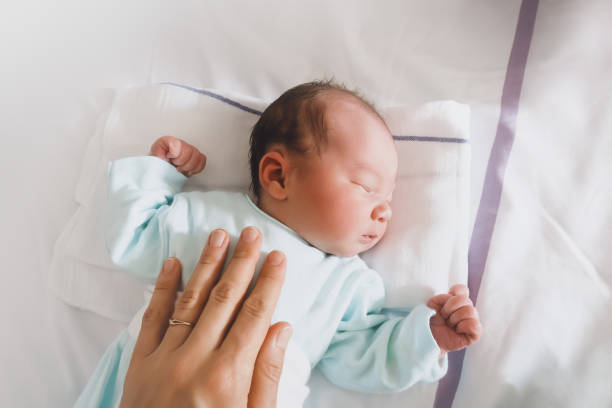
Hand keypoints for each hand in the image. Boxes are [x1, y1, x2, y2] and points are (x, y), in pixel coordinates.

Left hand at [120, 227, 290, 407]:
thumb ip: (266, 376)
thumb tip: (281, 327)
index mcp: (228, 376)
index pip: (254, 316)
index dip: (268, 282)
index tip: (277, 256)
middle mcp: (195, 360)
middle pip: (224, 299)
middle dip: (240, 262)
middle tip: (251, 233)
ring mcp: (164, 358)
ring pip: (190, 300)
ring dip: (206, 265)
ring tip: (218, 236)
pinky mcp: (140, 362)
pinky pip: (152, 316)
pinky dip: (162, 288)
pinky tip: (172, 262)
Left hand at [150, 135, 206, 175]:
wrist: (161, 165)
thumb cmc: (158, 160)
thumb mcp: (154, 154)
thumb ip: (158, 154)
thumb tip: (166, 158)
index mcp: (171, 141)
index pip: (179, 145)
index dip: (175, 155)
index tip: (169, 159)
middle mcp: (183, 144)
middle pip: (190, 151)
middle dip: (182, 163)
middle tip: (176, 167)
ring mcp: (191, 150)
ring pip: (197, 157)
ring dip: (189, 167)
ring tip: (182, 169)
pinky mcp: (197, 157)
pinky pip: (202, 160)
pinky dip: (196, 168)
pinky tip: (188, 170)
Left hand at [427, 284, 481, 353]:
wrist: (428, 338)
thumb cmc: (431, 321)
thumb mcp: (432, 305)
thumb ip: (443, 297)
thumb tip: (453, 296)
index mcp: (457, 300)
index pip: (462, 289)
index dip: (454, 292)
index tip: (444, 302)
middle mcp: (466, 309)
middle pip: (465, 299)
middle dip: (449, 308)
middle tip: (444, 317)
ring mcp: (472, 321)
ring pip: (470, 311)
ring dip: (455, 318)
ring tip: (449, 324)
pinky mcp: (474, 334)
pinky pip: (474, 325)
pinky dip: (463, 327)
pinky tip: (457, 331)